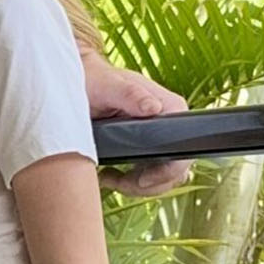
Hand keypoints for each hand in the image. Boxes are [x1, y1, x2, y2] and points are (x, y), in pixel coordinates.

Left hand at [80, 51, 190, 195]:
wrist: (79, 82)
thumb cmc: (93, 79)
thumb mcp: (107, 86)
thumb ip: (129, 94)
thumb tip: (153, 107)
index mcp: (170, 107)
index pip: (184, 152)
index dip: (166, 174)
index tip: (141, 180)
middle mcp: (170, 122)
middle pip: (174, 171)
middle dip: (147, 184)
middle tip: (117, 181)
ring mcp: (161, 135)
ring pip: (162, 177)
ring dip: (136, 184)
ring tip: (110, 177)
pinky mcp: (148, 145)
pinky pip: (150, 173)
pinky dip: (131, 181)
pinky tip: (111, 174)